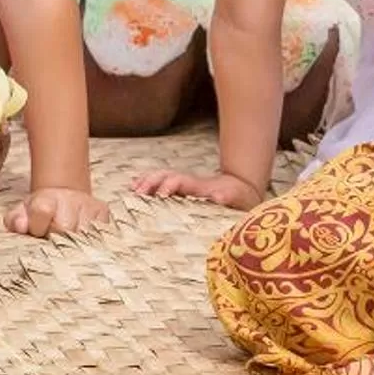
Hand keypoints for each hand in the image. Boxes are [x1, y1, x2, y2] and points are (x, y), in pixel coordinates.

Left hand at [3, 186, 109, 238]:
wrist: (63, 199)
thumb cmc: (39, 213)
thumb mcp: (21, 214)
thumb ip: (15, 221)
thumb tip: (22, 226)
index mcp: (46, 198)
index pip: (42, 211)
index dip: (38, 227)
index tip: (37, 232)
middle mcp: (70, 198)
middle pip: (65, 228)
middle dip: (56, 240)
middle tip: (52, 239)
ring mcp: (89, 205)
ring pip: (84, 236)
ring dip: (74, 244)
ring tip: (66, 240)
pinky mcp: (104, 213)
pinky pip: (99, 237)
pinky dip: (89, 243)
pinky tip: (81, 241)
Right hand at [128, 168, 263, 209]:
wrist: (242, 188)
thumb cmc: (239, 197)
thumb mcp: (237, 197)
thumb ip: (227, 196)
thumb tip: (219, 196)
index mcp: (200, 186)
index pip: (180, 181)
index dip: (170, 185)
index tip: (161, 194)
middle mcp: (188, 183)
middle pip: (165, 176)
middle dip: (151, 182)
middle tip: (138, 193)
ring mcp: (183, 185)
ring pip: (160, 178)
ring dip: (146, 182)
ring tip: (131, 189)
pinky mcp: (181, 191)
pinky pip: (160, 184)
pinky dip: (146, 184)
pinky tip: (133, 187)